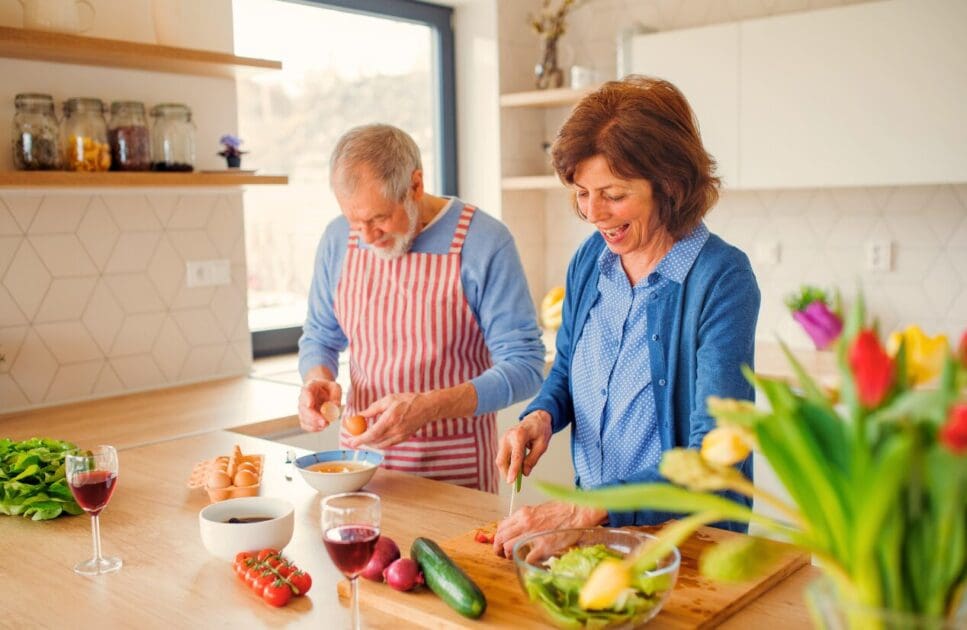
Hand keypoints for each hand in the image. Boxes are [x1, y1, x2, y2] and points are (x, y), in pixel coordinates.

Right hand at [298, 378, 341, 431]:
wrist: (322, 391)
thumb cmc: (328, 388)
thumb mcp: (335, 387)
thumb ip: (336, 395)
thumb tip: (335, 406)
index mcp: (310, 386)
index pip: (306, 391)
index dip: (307, 399)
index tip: (309, 405)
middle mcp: (303, 397)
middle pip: (303, 408)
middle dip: (314, 417)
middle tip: (325, 422)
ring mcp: (302, 408)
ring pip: (304, 418)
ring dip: (315, 424)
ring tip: (326, 423)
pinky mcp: (304, 417)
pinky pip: (305, 425)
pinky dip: (314, 428)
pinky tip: (322, 426)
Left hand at [347, 392, 433, 448]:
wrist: (426, 407)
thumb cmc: (407, 401)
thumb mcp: (388, 400)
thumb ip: (373, 409)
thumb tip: (360, 415)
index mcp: (390, 419)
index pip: (372, 434)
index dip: (360, 439)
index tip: (351, 442)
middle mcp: (395, 430)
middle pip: (375, 442)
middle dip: (363, 442)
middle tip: (355, 439)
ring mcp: (400, 436)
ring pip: (381, 445)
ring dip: (371, 443)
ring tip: (364, 438)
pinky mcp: (404, 438)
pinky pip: (388, 444)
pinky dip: (380, 442)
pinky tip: (376, 437)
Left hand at [492, 501, 606, 557]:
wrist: (578, 513)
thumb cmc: (562, 510)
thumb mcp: (538, 509)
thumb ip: (526, 519)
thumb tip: (517, 528)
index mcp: (523, 514)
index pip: (501, 527)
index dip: (498, 537)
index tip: (500, 543)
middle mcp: (524, 523)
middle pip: (501, 538)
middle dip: (498, 548)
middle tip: (501, 554)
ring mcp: (532, 535)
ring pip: (508, 548)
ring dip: (509, 555)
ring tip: (514, 557)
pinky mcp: (543, 547)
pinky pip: (526, 558)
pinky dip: (525, 561)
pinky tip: (530, 560)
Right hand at [495, 410, 551, 484]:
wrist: (535, 419)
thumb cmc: (540, 431)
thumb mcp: (542, 445)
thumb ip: (533, 459)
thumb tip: (524, 473)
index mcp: (519, 435)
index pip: (515, 456)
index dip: (513, 470)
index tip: (511, 482)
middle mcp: (508, 437)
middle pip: (502, 460)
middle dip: (506, 473)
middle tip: (515, 483)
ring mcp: (503, 439)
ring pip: (500, 460)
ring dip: (507, 470)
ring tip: (517, 474)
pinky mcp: (502, 442)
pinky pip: (502, 457)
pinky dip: (507, 464)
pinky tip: (516, 466)